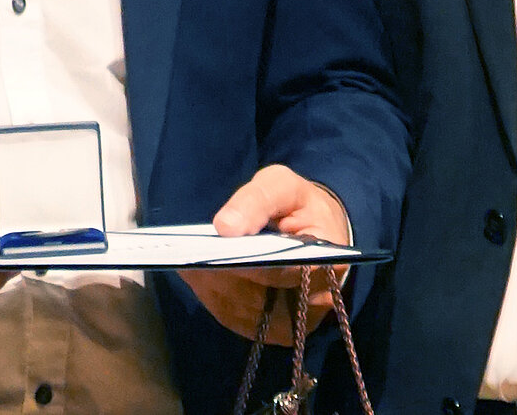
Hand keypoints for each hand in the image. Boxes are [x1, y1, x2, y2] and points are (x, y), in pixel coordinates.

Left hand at [180, 164, 350, 343]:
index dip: (249, 265)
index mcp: (328, 261)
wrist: (318, 230)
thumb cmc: (299, 205)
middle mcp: (316, 300)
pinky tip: (197, 274)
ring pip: (243, 311)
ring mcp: (295, 320)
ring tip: (188, 261)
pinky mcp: (274, 330)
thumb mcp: (282, 186)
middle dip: (223, 275)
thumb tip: (224, 227)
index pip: (286, 273)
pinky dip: (214, 296)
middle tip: (191, 255)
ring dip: (212, 287)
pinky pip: (236, 318)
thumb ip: (256, 201)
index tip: (217, 252)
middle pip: (260, 297)